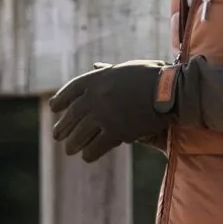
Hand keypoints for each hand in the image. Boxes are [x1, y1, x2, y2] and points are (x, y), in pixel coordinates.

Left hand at [51, 61, 173, 162]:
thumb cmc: (152, 76)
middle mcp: (94, 96)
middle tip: (57, 136)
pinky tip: (87, 156)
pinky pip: (96, 147)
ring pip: (80, 134)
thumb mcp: (125, 68)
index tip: (53, 108)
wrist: (169, 90)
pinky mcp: (115, 132)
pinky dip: (90, 153)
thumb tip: (95, 66)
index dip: (60, 100)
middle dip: (63, 127)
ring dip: (73, 144)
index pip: (70, 90)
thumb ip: (107, 71)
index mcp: (96, 78)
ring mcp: (103, 115)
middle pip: (72, 115)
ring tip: (69, 150)